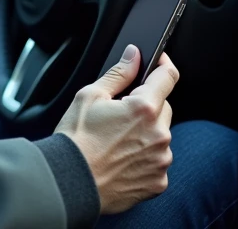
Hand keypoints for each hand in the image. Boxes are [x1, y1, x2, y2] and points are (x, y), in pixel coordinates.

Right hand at [53, 45, 178, 213]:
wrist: (69, 183)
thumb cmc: (76, 141)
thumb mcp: (90, 96)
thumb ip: (118, 73)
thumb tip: (134, 55)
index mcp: (143, 109)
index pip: (168, 77)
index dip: (163, 65)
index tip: (157, 63)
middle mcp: (159, 134)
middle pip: (163, 108)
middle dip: (147, 106)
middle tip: (120, 115)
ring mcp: (161, 160)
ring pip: (161, 135)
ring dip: (147, 133)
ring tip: (117, 141)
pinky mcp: (158, 181)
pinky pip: (158, 161)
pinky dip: (145, 157)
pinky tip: (123, 159)